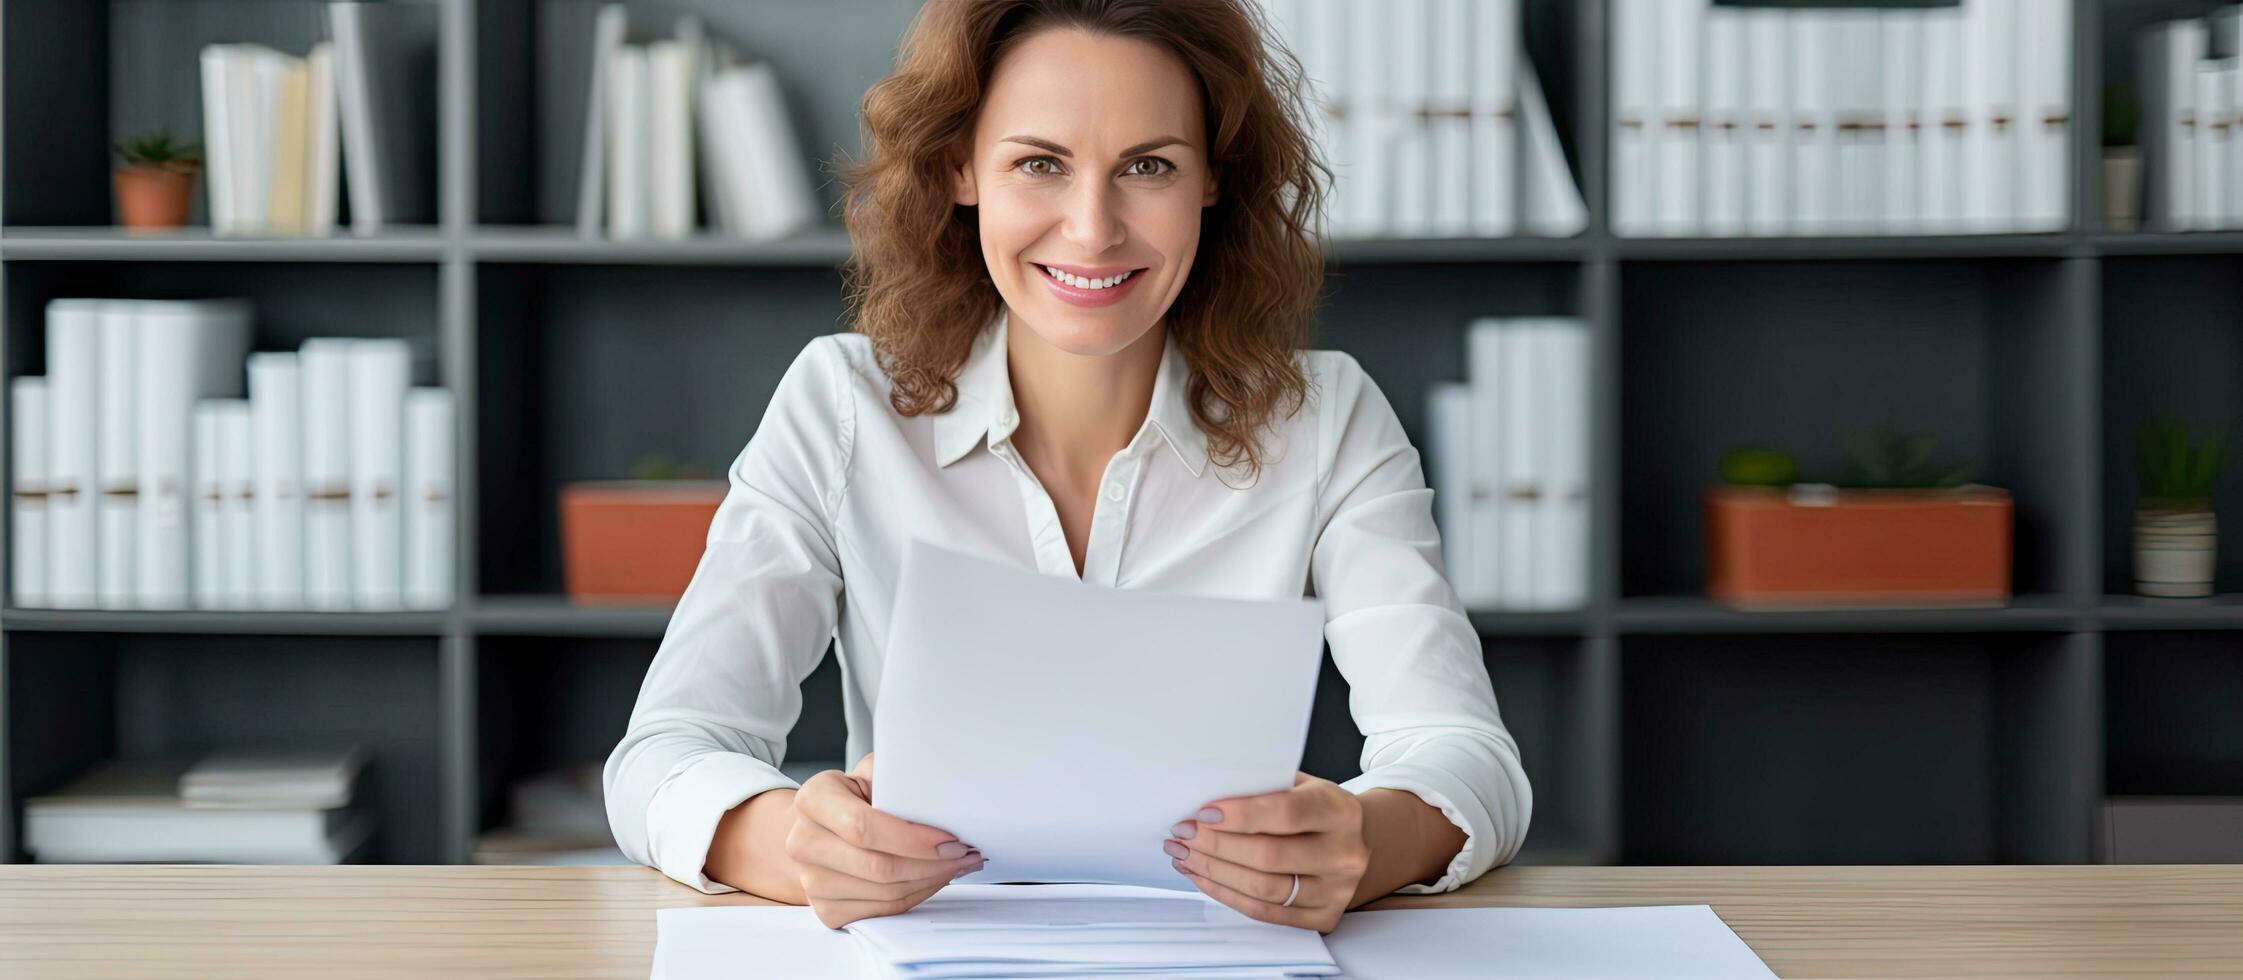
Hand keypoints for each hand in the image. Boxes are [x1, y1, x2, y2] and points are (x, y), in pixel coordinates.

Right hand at [785, 752, 985, 928]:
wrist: (824, 829)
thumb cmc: (856, 798)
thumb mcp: (873, 773)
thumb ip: (898, 776)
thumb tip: (941, 792)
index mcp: (813, 799)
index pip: (863, 826)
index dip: (911, 838)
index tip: (948, 838)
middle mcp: (804, 842)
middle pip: (878, 867)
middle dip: (932, 863)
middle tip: (964, 853)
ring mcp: (812, 882)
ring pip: (885, 893)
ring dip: (931, 880)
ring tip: (956, 863)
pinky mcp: (827, 911)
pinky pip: (883, 911)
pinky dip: (916, 896)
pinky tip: (933, 878)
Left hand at [1164, 772, 1367, 933]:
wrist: (1349, 841)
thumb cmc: (1314, 808)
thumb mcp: (1299, 786)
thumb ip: (1262, 789)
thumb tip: (1205, 801)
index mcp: (1341, 811)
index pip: (1285, 814)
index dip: (1239, 815)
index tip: (1203, 813)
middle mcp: (1345, 854)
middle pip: (1269, 857)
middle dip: (1216, 845)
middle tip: (1183, 834)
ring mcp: (1337, 891)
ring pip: (1263, 889)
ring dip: (1214, 872)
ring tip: (1185, 854)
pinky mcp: (1323, 917)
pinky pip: (1263, 912)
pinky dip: (1225, 894)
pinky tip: (1202, 876)